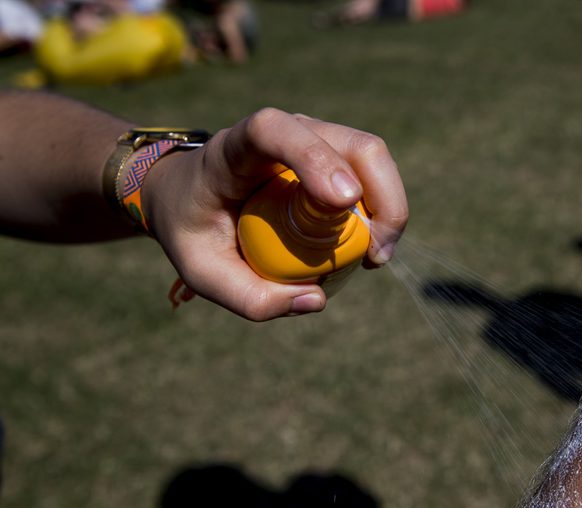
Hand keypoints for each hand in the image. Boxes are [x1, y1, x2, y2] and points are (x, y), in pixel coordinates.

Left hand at [141, 108, 408, 320]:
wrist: (188, 193)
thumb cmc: (192, 227)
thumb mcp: (202, 272)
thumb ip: (248, 296)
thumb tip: (316, 299)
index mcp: (236, 148)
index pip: (275, 131)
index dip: (313, 157)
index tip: (342, 204)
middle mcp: (284, 131)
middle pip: (353, 145)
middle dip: (382, 199)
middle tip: (375, 256)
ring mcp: (314, 138)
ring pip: (372, 157)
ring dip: (390, 208)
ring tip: (374, 257)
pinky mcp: (332, 154)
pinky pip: (372, 174)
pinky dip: (383, 210)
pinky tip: (370, 246)